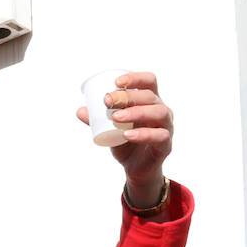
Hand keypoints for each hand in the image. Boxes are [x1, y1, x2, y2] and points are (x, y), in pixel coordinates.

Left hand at [76, 71, 172, 206]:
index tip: (116, 82)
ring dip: (136, 112)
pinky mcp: (166, 144)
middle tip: (108, 101)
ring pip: (159, 112)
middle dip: (128, 96)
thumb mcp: (109, 129)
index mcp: (150, 102)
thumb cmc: (125, 142)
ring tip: (116, 117)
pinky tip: (127, 134)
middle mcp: (161, 110)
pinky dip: (143, 134)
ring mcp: (166, 126)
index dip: (135, 78)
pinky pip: (159, 136)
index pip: (149, 82)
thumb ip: (96, 120)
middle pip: (150, 96)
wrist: (135, 168)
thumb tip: (80, 110)